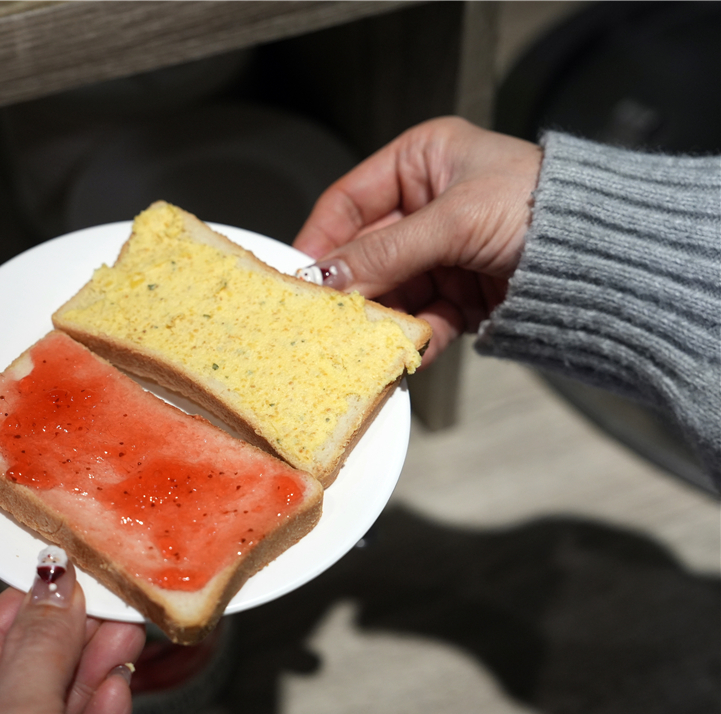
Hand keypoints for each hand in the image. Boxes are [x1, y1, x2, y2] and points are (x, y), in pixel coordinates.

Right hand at [294, 116, 541, 363]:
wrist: (614, 258)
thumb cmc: (547, 207)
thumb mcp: (457, 219)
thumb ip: (388, 250)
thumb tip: (327, 275)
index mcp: (423, 162)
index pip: (350, 200)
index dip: (322, 237)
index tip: (299, 273)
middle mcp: (427, 206)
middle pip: (366, 252)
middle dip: (351, 286)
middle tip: (324, 315)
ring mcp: (442, 254)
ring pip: (390, 292)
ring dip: (381, 318)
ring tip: (366, 340)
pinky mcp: (459, 295)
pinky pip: (420, 319)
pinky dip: (414, 338)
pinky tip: (407, 351)